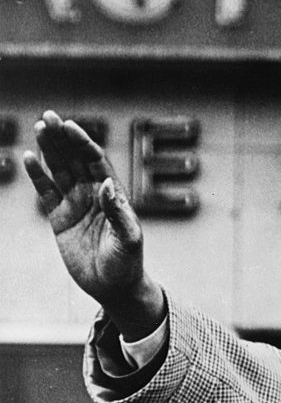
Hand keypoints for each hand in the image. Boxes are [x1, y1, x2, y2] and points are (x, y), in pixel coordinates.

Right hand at [23, 110, 164, 339]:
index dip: (83, 143)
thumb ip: (118, 211)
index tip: (70, 126)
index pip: (95, 161)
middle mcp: (93, 194)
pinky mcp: (60, 218)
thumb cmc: (127, 262)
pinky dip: (38, 175)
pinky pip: (46, 192)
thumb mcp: (129, 238)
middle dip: (62, 138)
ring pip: (59, 170)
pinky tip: (29, 157)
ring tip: (39, 128)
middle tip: (48, 116)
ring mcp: (75, 204)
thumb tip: (106, 185)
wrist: (113, 286)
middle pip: (75, 159)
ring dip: (49, 149)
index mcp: (113, 193)